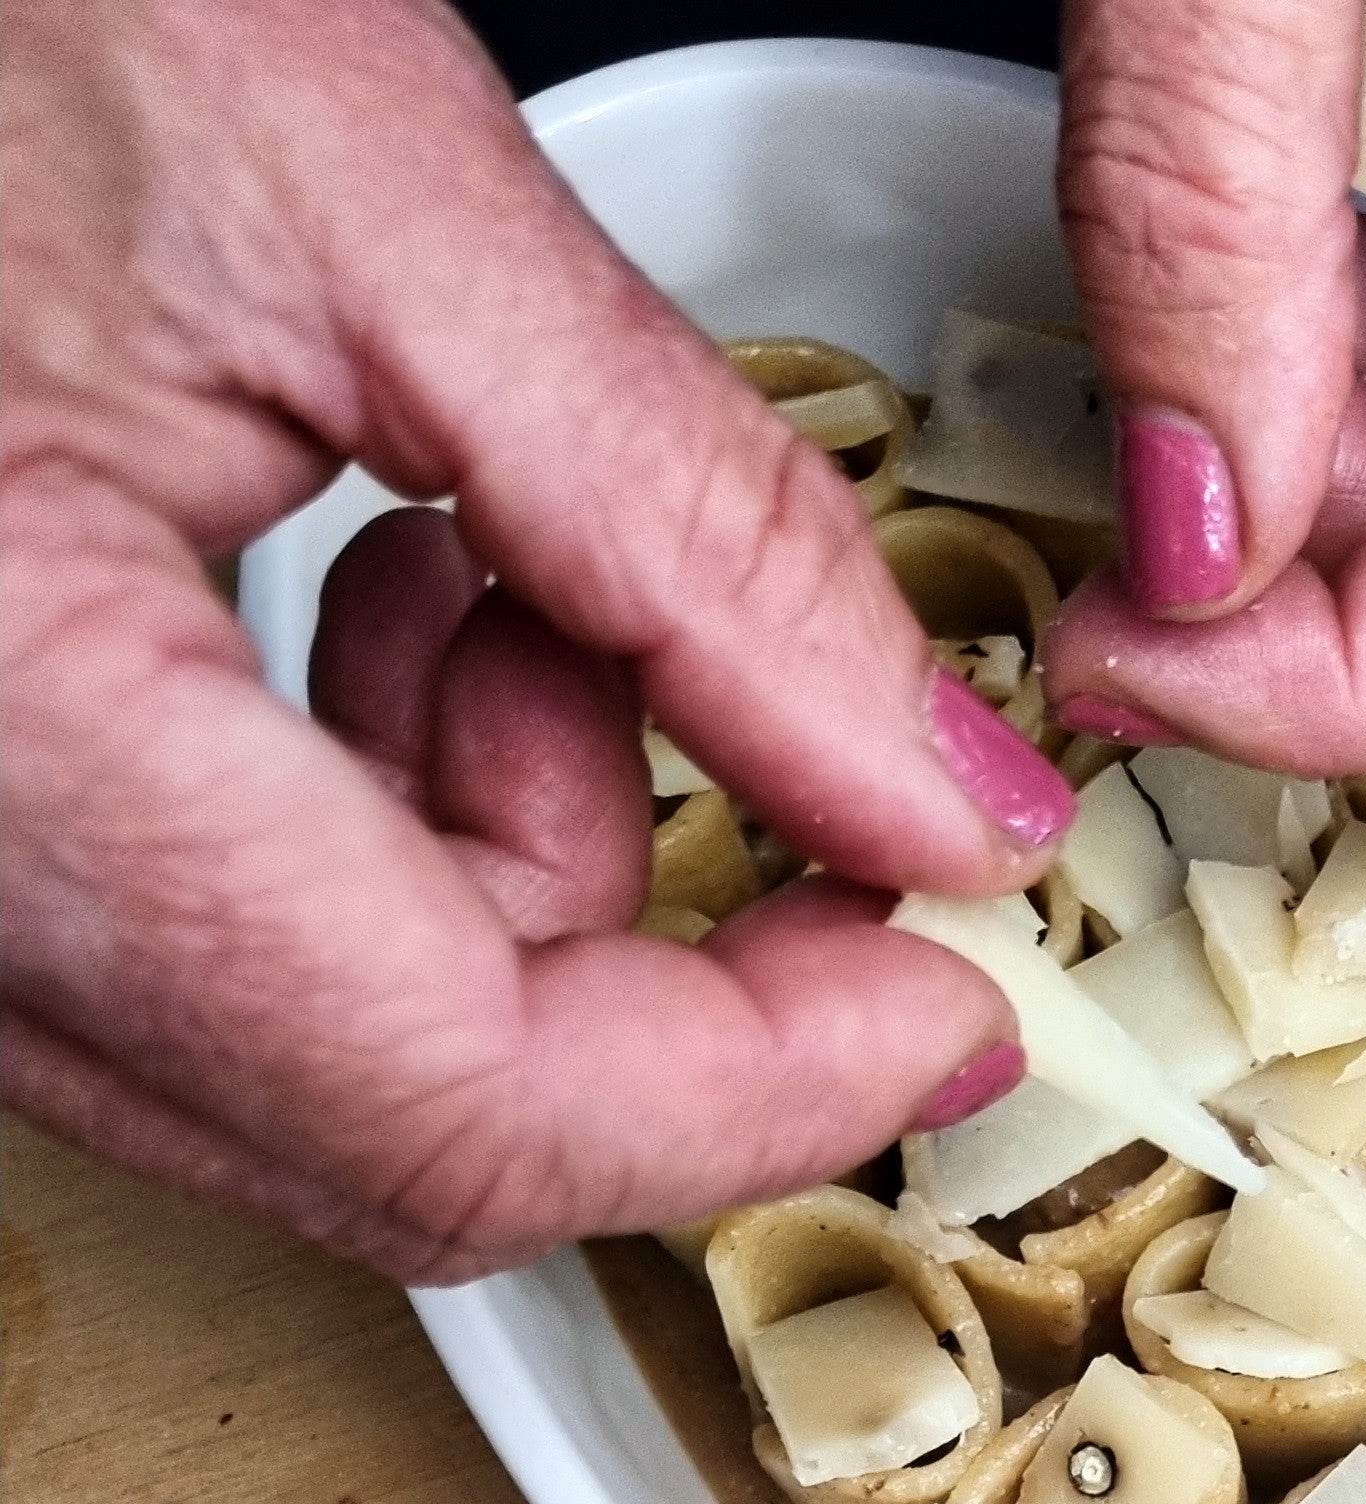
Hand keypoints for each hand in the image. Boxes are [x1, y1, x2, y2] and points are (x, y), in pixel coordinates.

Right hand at [0, 0, 1070, 1283]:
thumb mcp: (345, 181)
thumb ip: (692, 528)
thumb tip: (938, 793)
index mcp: (10, 747)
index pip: (469, 1104)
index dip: (765, 1085)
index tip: (950, 985)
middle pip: (408, 1138)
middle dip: (654, 967)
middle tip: (768, 736)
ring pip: (325, 1074)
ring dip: (511, 872)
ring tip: (500, 571)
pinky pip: (213, 969)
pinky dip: (379, 835)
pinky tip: (385, 598)